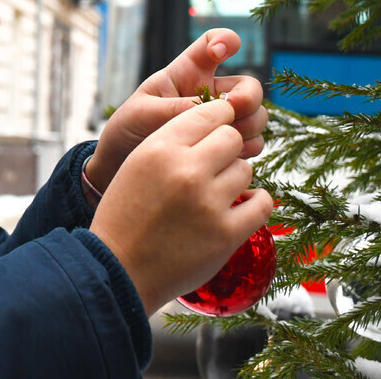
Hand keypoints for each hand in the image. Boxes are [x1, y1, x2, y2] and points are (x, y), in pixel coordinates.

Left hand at [85, 28, 267, 193]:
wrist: (123, 164)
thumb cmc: (129, 129)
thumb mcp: (142, 112)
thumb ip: (175, 109)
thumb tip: (212, 110)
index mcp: (186, 73)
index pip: (212, 44)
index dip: (224, 40)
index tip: (221, 50)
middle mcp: (210, 93)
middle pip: (248, 85)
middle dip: (248, 96)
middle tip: (231, 109)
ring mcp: (221, 120)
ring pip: (256, 115)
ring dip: (249, 125)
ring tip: (225, 138)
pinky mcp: (226, 146)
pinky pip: (254, 142)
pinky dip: (248, 148)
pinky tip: (228, 156)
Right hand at [88, 98, 273, 313]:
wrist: (119, 268)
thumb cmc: (125, 215)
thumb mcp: (136, 164)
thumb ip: (172, 140)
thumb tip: (216, 122)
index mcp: (160, 149)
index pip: (208, 112)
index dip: (218, 117)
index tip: (218, 127)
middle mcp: (187, 171)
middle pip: (231, 138)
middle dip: (225, 149)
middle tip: (213, 165)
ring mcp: (209, 203)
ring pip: (245, 169)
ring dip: (234, 178)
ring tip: (215, 192)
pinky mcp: (227, 234)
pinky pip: (261, 204)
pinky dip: (255, 202)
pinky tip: (242, 205)